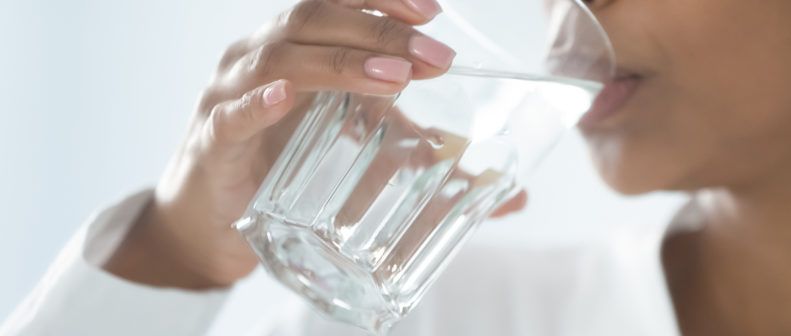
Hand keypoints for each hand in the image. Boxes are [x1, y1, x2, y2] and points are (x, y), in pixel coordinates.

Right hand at [104, 0, 525, 288]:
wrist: (215, 228)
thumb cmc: (288, 171)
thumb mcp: (367, 157)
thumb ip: (431, 165)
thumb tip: (514, 196)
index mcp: (299, 48)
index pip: (339, 3)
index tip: (434, 12)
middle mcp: (262, 57)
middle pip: (317, 18)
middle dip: (380, 30)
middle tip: (436, 55)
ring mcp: (231, 95)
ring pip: (280, 55)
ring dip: (339, 61)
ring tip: (393, 77)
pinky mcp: (212, 143)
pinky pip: (230, 114)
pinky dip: (256, 102)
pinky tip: (284, 95)